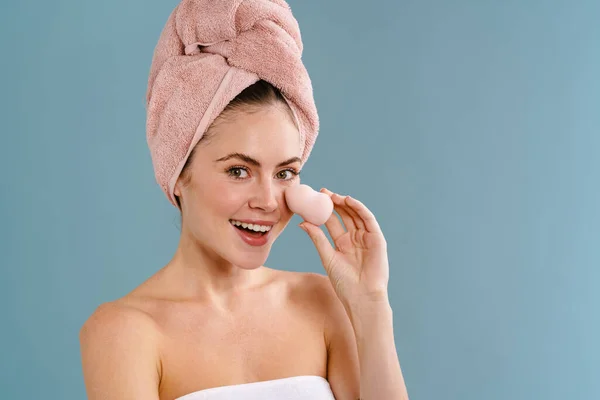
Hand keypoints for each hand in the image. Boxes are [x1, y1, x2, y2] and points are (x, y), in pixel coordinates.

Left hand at [299, 189, 389, 307]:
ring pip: (355, 215)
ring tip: (333, 195)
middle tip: (322, 192)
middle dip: (334, 203)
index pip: (333, 221)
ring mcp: (366, 238)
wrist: (361, 296)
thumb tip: (302, 223)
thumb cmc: (344, 282)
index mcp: (342, 243)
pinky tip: (349, 201)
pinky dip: (360, 209)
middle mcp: (354, 238)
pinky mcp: (377, 239)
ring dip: (346, 203)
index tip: (313, 199)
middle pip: (344, 215)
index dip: (324, 210)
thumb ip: (318, 238)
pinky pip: (368, 220)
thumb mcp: (327, 257)